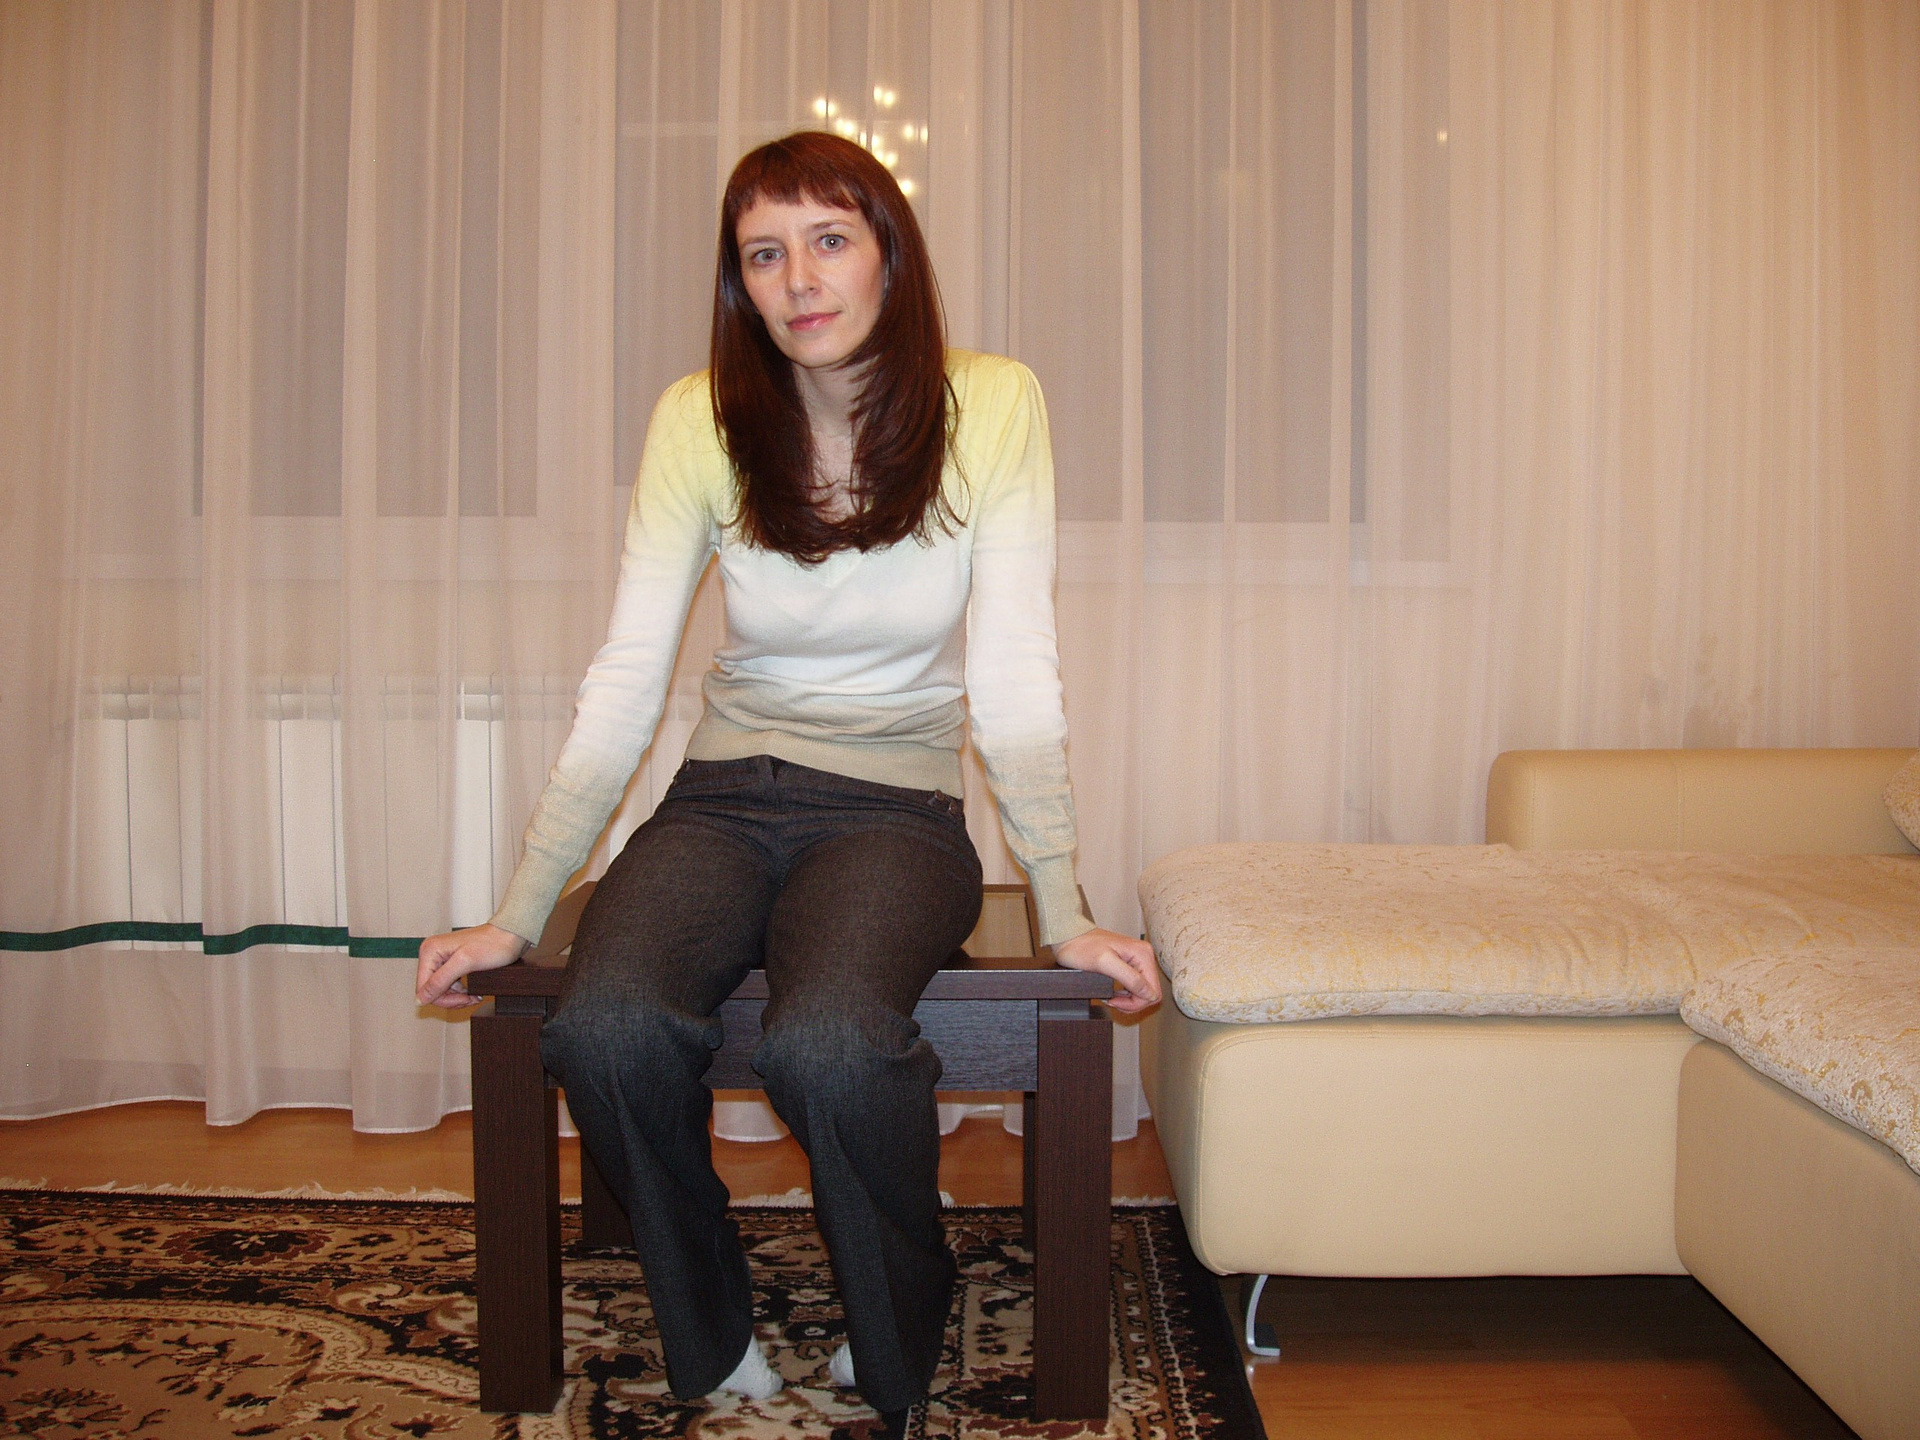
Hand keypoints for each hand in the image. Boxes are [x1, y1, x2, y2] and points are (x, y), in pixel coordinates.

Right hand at [415, 923, 529, 1008]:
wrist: (510, 935)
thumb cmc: (493, 944)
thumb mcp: (465, 963)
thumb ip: (441, 980)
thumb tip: (420, 999)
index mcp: (430, 951)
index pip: (424, 988)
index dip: (442, 999)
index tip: (464, 1000)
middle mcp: (432, 954)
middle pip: (432, 990)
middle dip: (451, 999)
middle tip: (471, 999)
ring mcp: (441, 959)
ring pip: (441, 990)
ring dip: (457, 997)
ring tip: (474, 997)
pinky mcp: (452, 964)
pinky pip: (449, 986)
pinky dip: (461, 992)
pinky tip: (473, 993)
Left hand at [1051, 926, 1161, 1013]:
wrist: (1070, 937)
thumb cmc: (1082, 947)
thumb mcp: (1104, 963)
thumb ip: (1129, 977)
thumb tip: (1149, 993)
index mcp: (1142, 954)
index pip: (1153, 992)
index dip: (1135, 1002)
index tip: (1115, 1001)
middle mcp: (1144, 956)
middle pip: (1150, 994)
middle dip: (1132, 1003)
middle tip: (1113, 1001)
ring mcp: (1138, 961)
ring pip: (1143, 993)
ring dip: (1128, 1000)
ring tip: (1111, 998)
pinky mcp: (1130, 965)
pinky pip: (1136, 987)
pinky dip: (1125, 995)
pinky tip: (1113, 993)